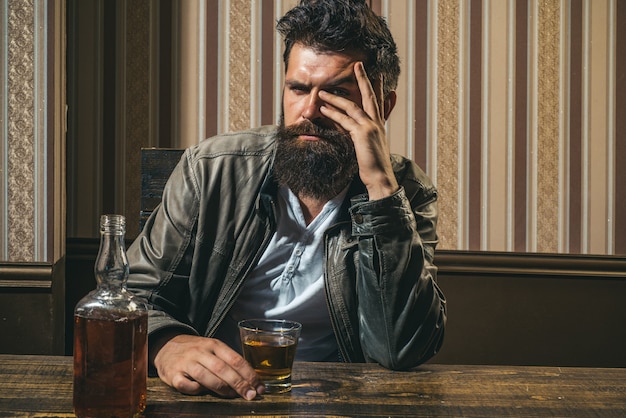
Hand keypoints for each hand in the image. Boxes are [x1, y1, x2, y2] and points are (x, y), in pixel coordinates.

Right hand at [152, 334, 264, 398]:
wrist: (165, 345)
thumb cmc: (195, 350)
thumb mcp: (212, 348)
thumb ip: (228, 361)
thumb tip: (250, 380)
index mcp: (214, 344)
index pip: (236, 360)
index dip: (250, 374)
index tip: (260, 387)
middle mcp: (201, 352)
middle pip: (223, 369)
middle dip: (240, 384)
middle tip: (251, 395)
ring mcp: (186, 362)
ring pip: (206, 377)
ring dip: (222, 388)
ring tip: (232, 396)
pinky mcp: (173, 374)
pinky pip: (186, 385)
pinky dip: (196, 390)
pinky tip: (202, 391)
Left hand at [319, 61, 398, 199]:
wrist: (381, 179)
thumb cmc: (375, 168)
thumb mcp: (372, 149)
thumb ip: (367, 139)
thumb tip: (359, 136)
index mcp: (380, 126)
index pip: (378, 103)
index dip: (377, 88)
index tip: (376, 75)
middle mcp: (377, 123)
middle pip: (369, 96)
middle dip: (363, 79)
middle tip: (358, 65)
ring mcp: (370, 127)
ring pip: (352, 106)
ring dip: (335, 98)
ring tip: (323, 91)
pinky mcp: (362, 134)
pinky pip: (345, 120)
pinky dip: (333, 113)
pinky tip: (324, 109)